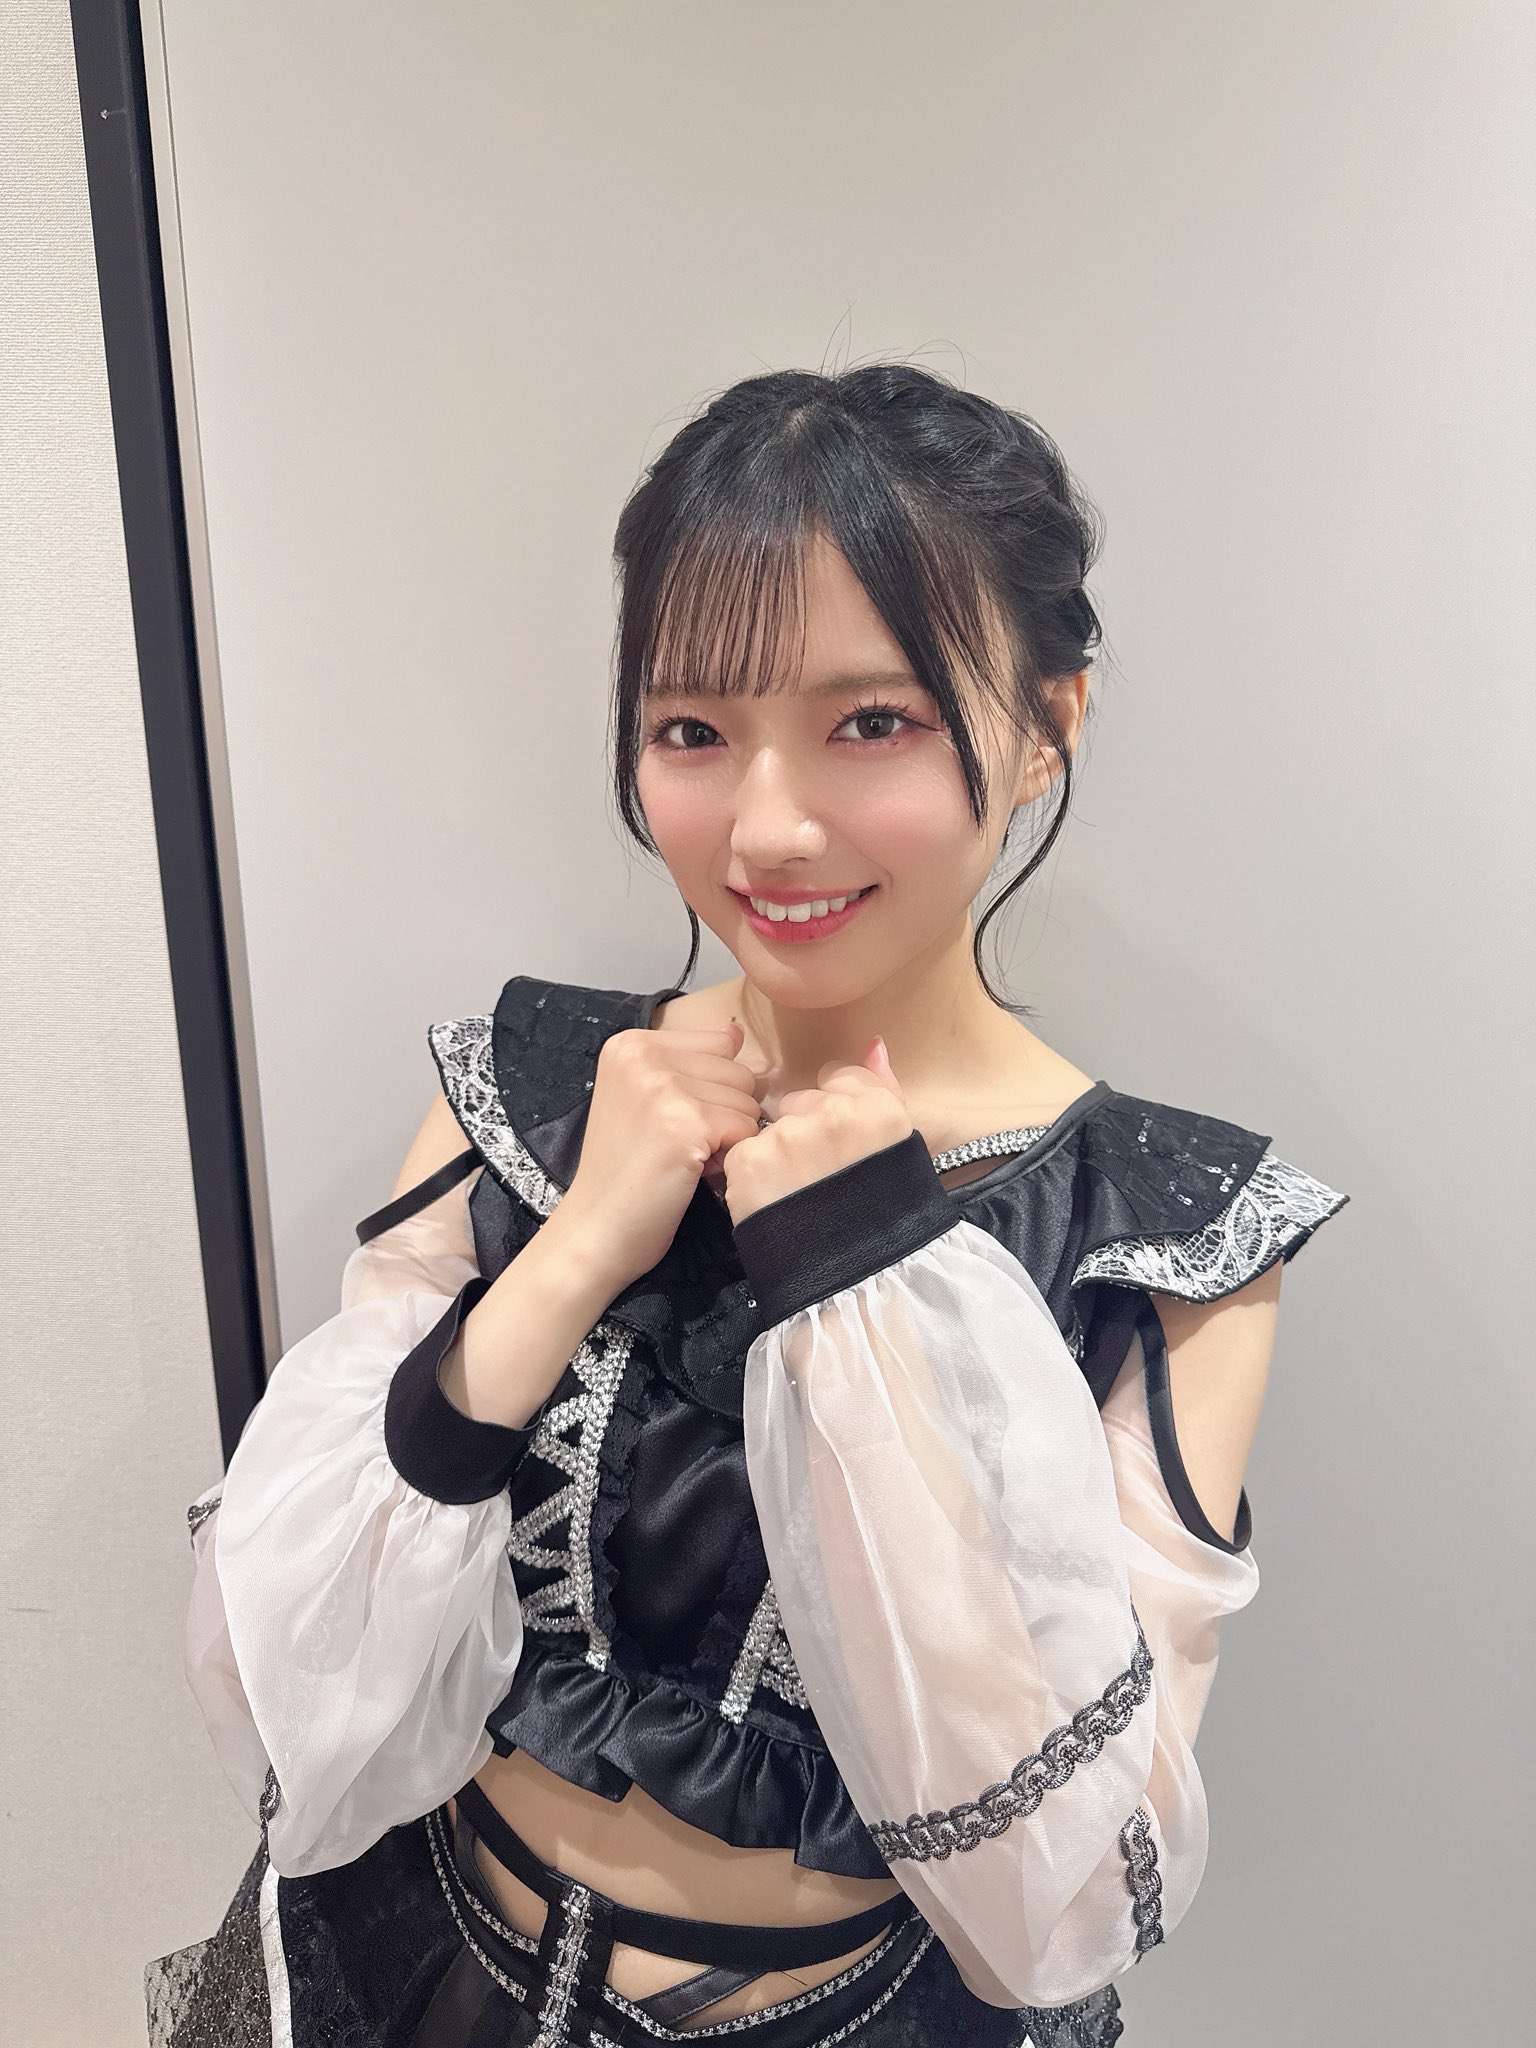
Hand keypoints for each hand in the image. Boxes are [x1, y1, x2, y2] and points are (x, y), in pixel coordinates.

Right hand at [553, 1020, 765, 1289]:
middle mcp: (643, 1055)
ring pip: (748, 1101)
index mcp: (631, 1043)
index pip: (720, 1044)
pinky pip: (747, 1129)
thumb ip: (691, 1063)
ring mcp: (663, 1086)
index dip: (713, 1090)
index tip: (674, 1121)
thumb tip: (737, 1032)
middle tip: (681, 1146)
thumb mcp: (646, 1100)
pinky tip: (693, 1171)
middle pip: (739, 1072)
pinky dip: (730, 1157)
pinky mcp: (685, 1121)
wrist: (597, 1229)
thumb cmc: (624, 1173)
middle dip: (724, 1114)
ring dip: (729, 1137)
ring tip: (685, 1158)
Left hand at [722, 1037, 912, 1226]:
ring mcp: (789, 1135)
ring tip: (793, 1198)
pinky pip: (740, 1153)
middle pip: (799, 1102)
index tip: (837, 1148)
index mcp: (878, 1107)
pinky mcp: (750, 1161)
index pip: (838, 1078)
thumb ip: (883, 1087)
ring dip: (773, 1156)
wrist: (849, 1284)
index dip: (832, 1112)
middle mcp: (834, 1113)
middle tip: (815, 1180)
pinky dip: (748, 1177)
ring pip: (769, 1128)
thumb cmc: (881, 1218)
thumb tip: (872, 1042)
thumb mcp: (897, 1149)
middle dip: (801, 1132)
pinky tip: (771, 1205)